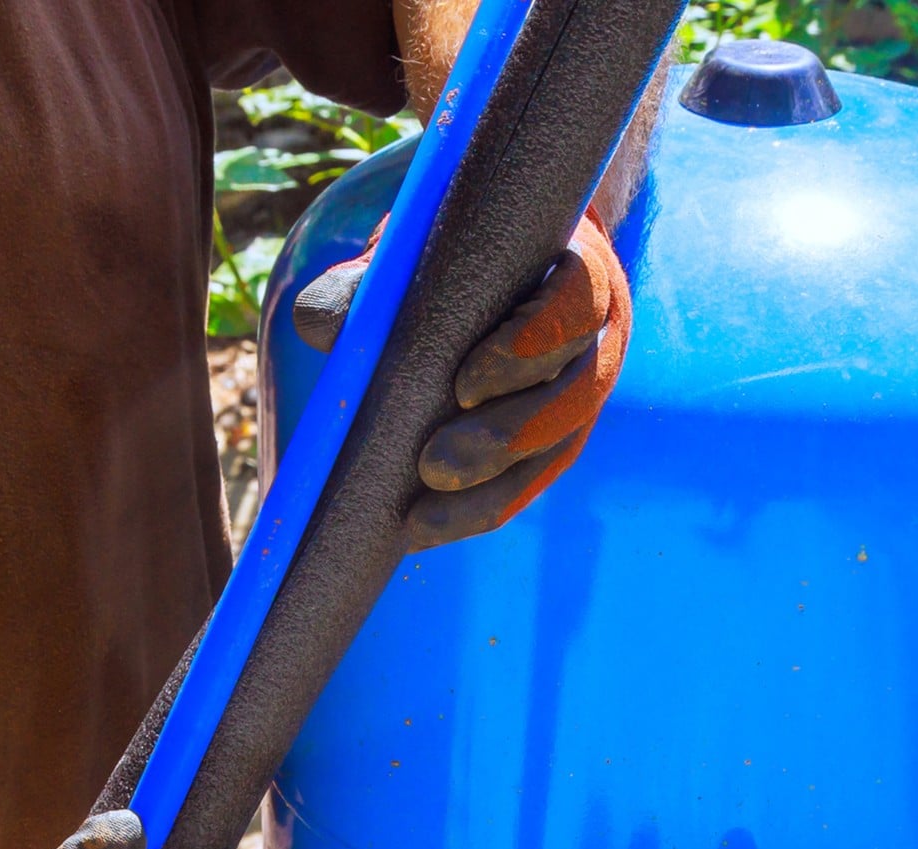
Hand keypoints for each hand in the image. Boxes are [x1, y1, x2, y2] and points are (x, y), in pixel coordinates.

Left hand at [293, 209, 631, 550]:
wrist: (501, 267)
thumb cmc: (459, 251)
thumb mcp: (417, 250)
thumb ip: (370, 279)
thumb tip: (318, 322)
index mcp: (579, 270)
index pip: (578, 302)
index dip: (529, 346)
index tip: (464, 384)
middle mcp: (599, 336)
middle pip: (576, 392)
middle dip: (507, 436)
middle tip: (433, 466)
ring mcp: (583, 391)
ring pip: (558, 449)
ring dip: (492, 491)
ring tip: (421, 520)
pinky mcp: (557, 438)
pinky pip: (531, 481)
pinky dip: (481, 508)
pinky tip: (425, 531)